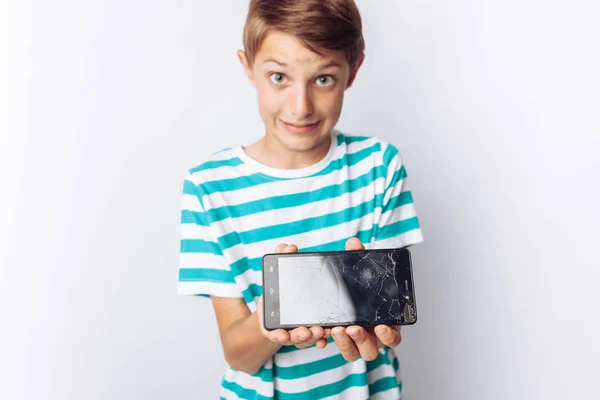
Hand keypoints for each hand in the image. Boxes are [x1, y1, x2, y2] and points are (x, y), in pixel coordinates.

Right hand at [257, 243, 330, 349]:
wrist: (286, 297)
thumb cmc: (281, 285)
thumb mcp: (280, 271)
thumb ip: (282, 258)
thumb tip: (288, 246)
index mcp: (271, 317)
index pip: (271, 331)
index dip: (276, 335)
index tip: (282, 335)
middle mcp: (284, 328)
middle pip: (292, 338)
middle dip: (299, 336)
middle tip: (307, 330)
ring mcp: (298, 332)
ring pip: (306, 340)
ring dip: (313, 337)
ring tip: (320, 331)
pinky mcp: (312, 332)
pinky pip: (317, 339)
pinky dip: (321, 339)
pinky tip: (327, 336)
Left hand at [330, 238, 402, 361]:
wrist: (337, 292)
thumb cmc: (357, 286)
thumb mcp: (356, 272)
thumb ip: (356, 258)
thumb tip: (353, 243)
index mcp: (384, 323)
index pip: (392, 337)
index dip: (389, 336)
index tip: (380, 327)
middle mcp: (371, 337)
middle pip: (371, 351)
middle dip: (362, 340)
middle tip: (351, 327)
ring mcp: (354, 342)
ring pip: (353, 354)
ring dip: (345, 344)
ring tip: (336, 329)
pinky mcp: (337, 341)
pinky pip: (335, 348)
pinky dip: (328, 342)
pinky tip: (321, 334)